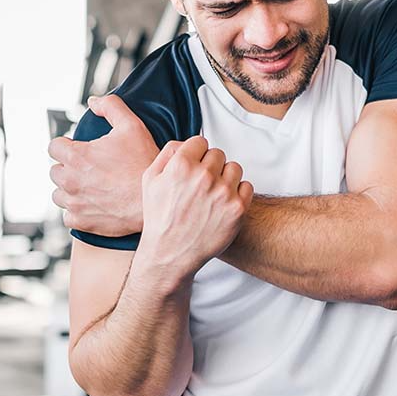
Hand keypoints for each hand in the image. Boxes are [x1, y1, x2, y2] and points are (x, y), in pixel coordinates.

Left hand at [49, 95, 156, 234]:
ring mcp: (74, 202)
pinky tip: (93, 204)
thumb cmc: (144, 163)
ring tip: (91, 187)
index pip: (54, 146)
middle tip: (90, 168)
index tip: (80, 149)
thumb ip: (111, 107)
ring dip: (70, 189)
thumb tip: (94, 101)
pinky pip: (68, 216)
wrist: (153, 201)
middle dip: (68, 167)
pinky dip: (77, 211)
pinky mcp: (81, 221)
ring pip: (59, 194)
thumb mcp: (132, 126)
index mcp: (77, 156)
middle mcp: (70, 180)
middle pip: (54, 170)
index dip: (67, 145)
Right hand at [140, 136, 252, 278]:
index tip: (194, 167)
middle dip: (210, 166)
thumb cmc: (159, 218)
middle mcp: (204, 176)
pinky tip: (223, 203)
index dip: (196, 155)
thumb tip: (186, 143)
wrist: (170, 254)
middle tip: (201, 185)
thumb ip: (167, 154)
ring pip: (234, 168)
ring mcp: (223, 193)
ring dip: (225, 177)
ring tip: (213, 194)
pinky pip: (247, 186)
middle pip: (218, 154)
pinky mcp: (237, 209)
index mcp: (181, 166)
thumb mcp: (150, 180)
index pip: (200, 142)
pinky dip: (238, 193)